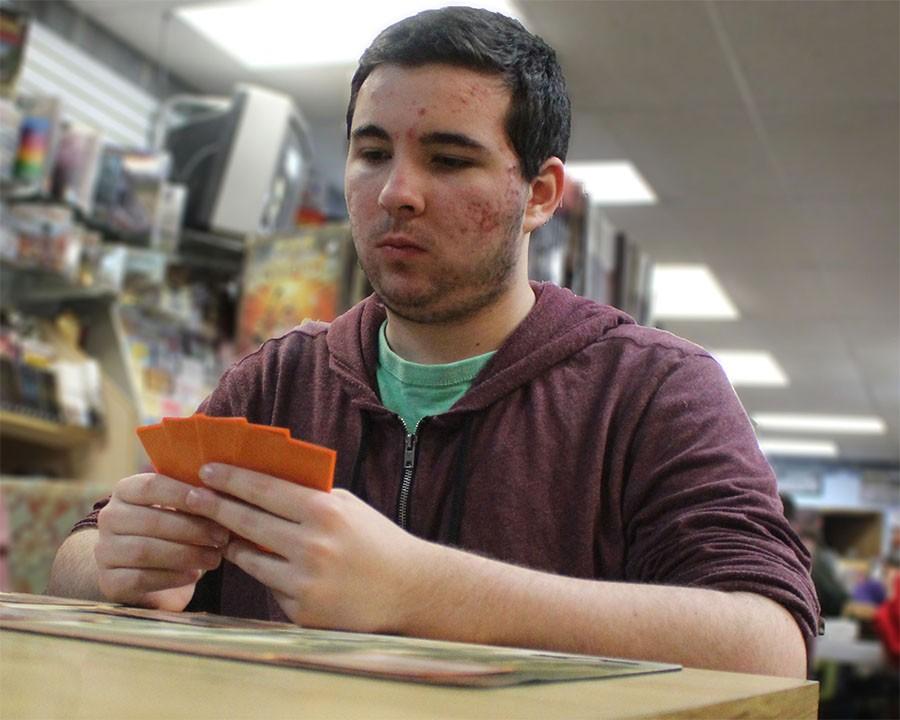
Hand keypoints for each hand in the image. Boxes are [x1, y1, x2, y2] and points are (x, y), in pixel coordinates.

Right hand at [95, 473, 228, 609]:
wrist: (144, 570)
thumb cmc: (173, 530)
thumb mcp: (180, 509)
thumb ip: (195, 497)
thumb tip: (226, 490)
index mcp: (125, 491)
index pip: (150, 486)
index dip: (181, 493)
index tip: (212, 499)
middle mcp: (109, 518)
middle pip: (150, 521)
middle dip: (192, 529)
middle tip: (222, 536)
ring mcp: (104, 551)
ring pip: (144, 551)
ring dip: (186, 554)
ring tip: (214, 558)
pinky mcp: (109, 582)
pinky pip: (140, 578)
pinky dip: (172, 576)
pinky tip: (194, 575)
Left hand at [184, 463, 424, 631]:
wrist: (409, 589)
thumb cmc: (376, 540)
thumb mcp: (348, 506)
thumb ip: (309, 495)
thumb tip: (262, 479)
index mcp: (324, 512)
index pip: (264, 489)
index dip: (231, 479)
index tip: (206, 470)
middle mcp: (311, 546)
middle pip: (247, 522)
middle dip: (214, 506)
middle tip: (191, 496)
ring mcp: (304, 582)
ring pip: (249, 559)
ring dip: (232, 544)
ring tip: (222, 534)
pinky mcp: (302, 611)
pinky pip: (270, 587)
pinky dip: (268, 575)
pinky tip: (272, 567)